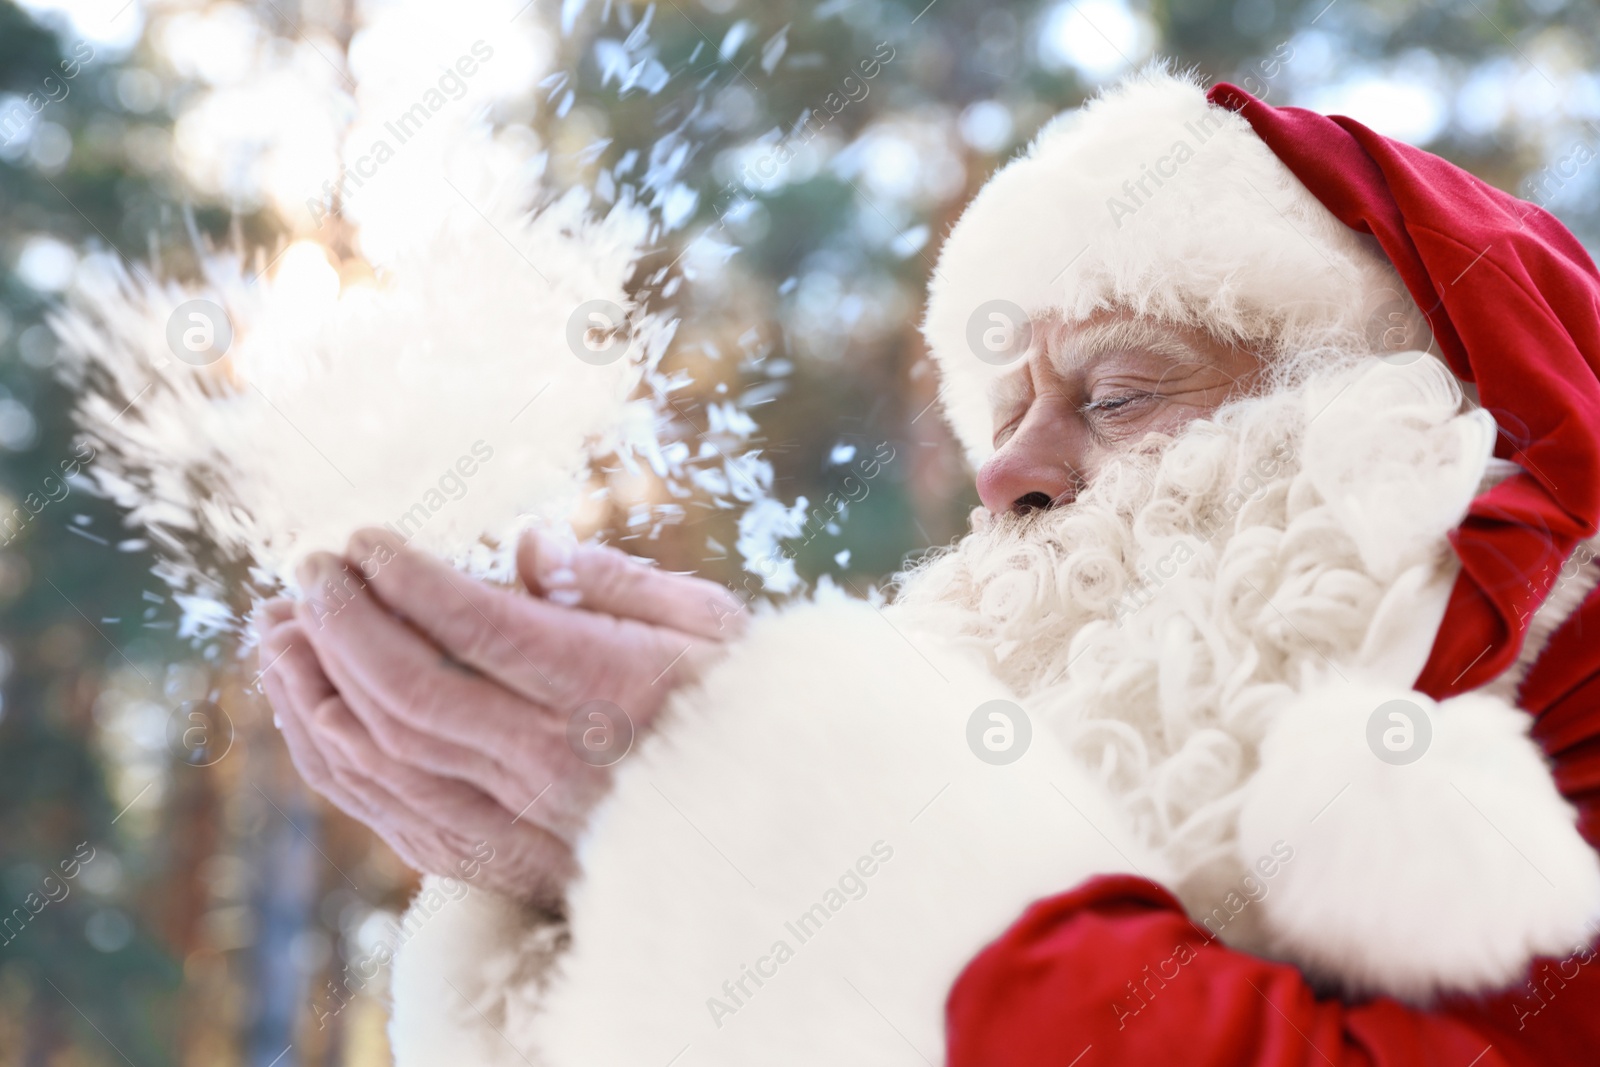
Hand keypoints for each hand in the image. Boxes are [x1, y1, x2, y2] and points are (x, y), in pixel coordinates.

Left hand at [254, 526, 746, 904]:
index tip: (361, 539)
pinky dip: (331, 758)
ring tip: (276, 627)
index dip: (405, 580)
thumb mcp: (711, 627)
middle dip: (342, 625)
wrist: (753, 836)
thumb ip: (619, 583)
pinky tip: (303, 709)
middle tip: (307, 569)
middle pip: (410, 692)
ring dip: (314, 689)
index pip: (478, 628)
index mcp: (607, 687)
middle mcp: (552, 758)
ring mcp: (518, 816)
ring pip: (384, 756)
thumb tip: (532, 545)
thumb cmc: (737, 711)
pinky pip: (388, 809)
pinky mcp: (496, 853)